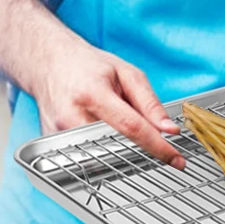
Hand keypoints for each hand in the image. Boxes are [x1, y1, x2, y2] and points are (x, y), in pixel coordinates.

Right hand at [31, 31, 185, 167]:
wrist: (48, 63)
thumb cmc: (88, 66)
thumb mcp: (126, 73)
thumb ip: (149, 103)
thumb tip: (168, 130)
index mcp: (92, 94)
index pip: (131, 127)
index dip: (158, 146)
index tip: (177, 160)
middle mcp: (71, 116)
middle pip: (116, 146)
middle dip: (135, 145)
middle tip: (139, 131)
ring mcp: (57, 133)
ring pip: (101, 155)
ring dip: (116, 145)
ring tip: (108, 119)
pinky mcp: (51, 143)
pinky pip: (85, 155)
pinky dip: (99, 147)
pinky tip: (94, 126)